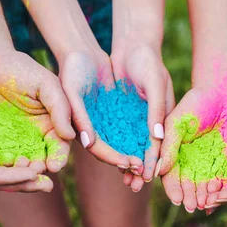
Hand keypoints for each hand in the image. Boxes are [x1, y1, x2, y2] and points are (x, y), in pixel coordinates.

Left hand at [0, 50, 74, 173]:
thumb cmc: (20, 69)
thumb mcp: (46, 84)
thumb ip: (60, 107)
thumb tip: (70, 135)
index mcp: (52, 124)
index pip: (60, 146)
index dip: (59, 157)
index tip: (55, 166)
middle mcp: (35, 136)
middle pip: (42, 160)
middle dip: (41, 169)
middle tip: (36, 170)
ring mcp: (13, 140)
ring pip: (21, 164)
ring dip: (22, 171)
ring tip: (20, 168)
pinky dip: (1, 166)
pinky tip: (2, 164)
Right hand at [60, 49, 140, 169]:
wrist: (81, 52)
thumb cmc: (72, 69)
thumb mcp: (73, 90)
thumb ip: (79, 116)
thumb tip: (89, 144)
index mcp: (80, 127)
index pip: (97, 149)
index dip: (112, 158)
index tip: (128, 164)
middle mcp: (94, 127)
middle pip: (112, 151)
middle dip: (127, 164)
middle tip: (144, 174)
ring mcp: (106, 120)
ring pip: (123, 142)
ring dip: (136, 155)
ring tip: (151, 167)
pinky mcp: (117, 111)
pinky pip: (131, 127)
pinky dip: (140, 136)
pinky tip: (155, 143)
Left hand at [111, 45, 174, 190]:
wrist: (132, 46)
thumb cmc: (149, 62)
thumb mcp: (156, 83)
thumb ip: (157, 109)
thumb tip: (157, 136)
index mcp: (163, 117)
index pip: (159, 143)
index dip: (154, 159)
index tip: (149, 175)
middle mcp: (149, 121)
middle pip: (144, 149)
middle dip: (140, 168)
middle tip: (135, 185)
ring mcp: (134, 118)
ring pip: (129, 145)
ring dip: (127, 162)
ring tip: (124, 179)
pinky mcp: (119, 113)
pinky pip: (115, 133)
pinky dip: (113, 146)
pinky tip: (110, 160)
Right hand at [159, 87, 226, 212]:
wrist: (220, 93)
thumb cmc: (194, 104)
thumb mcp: (177, 123)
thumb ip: (168, 146)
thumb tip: (157, 171)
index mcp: (173, 153)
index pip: (170, 176)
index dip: (172, 188)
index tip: (176, 199)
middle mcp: (188, 161)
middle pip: (186, 184)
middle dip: (188, 197)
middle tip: (190, 207)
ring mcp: (206, 161)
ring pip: (202, 184)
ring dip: (202, 196)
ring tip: (204, 205)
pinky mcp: (223, 160)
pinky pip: (221, 177)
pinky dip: (220, 188)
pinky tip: (219, 195)